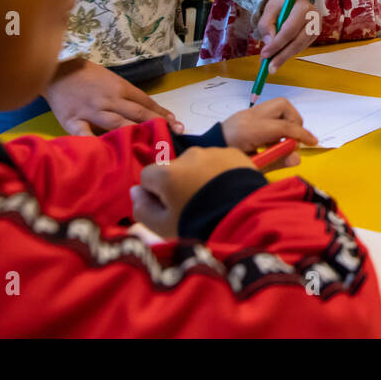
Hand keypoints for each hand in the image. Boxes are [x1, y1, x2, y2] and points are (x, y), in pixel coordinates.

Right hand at [44, 58, 183, 135]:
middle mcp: (110, 99)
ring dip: (135, 134)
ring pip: (118, 123)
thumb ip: (126, 96)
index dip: (162, 114)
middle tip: (173, 137)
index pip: (146, 102)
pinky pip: (84, 134)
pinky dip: (95, 143)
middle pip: (138, 113)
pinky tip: (106, 154)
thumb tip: (147, 113)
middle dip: (157, 124)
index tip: (177, 125)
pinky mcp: (72, 120)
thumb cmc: (86, 75)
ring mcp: (92, 110)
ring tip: (150, 147)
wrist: (56, 70)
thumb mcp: (111, 80)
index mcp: (120, 88)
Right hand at [130, 146, 254, 238]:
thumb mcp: (162, 227)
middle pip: (174, 169)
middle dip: (178, 184)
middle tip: (194, 206)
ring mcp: (213, 152)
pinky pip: (219, 162)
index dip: (154, 194)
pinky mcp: (234, 153)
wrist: (245, 219)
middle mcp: (188, 155)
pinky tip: (229, 191)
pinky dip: (220, 174)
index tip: (168, 209)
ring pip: (198, 164)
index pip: (147, 177)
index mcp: (166, 172)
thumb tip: (136, 191)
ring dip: (200, 177)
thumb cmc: (198, 225)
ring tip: (214, 199)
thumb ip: (141, 209)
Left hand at [221, 97, 317, 161]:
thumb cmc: (227, 164)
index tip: (313, 142)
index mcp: (250, 130)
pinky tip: (270, 140)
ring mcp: (249, 112)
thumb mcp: (252, 167)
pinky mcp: (248, 113)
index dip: (302, 135)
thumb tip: (297, 158)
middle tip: (293, 140)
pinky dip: (278, 122)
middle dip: (295, 121)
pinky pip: (271, 111)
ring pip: (278, 105)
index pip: (283, 127)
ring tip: (281, 141)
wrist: (208, 152)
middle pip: (282, 105)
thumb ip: (276, 162)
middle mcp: (250, 116)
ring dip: (287, 121)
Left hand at [256, 0, 317, 71]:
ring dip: (284, 57)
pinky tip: (279, 55)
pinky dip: (289, 53)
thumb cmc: (280, 3)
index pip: (290, 30)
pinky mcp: (314, 35)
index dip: (277, 44)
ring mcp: (316, 27)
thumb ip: (266, 24)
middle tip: (269, 68)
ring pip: (300, 47)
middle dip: (282, 56)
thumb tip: (269, 42)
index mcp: (303, 7)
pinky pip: (301, 47)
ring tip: (270, 64)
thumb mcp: (269, 9)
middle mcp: (314, 18)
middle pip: (297, 41)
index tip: (264, 55)